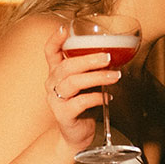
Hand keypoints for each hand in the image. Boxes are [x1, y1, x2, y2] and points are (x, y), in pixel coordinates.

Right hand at [43, 24, 120, 150]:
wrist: (76, 135)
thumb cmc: (82, 106)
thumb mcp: (85, 84)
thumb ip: (91, 70)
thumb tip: (114, 54)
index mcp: (56, 73)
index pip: (50, 52)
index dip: (55, 39)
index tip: (65, 28)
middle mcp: (52, 84)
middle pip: (66, 66)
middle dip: (88, 59)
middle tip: (107, 57)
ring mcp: (55, 99)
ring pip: (73, 82)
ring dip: (97, 77)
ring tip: (114, 76)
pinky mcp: (63, 114)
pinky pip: (80, 102)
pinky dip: (96, 97)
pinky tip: (107, 96)